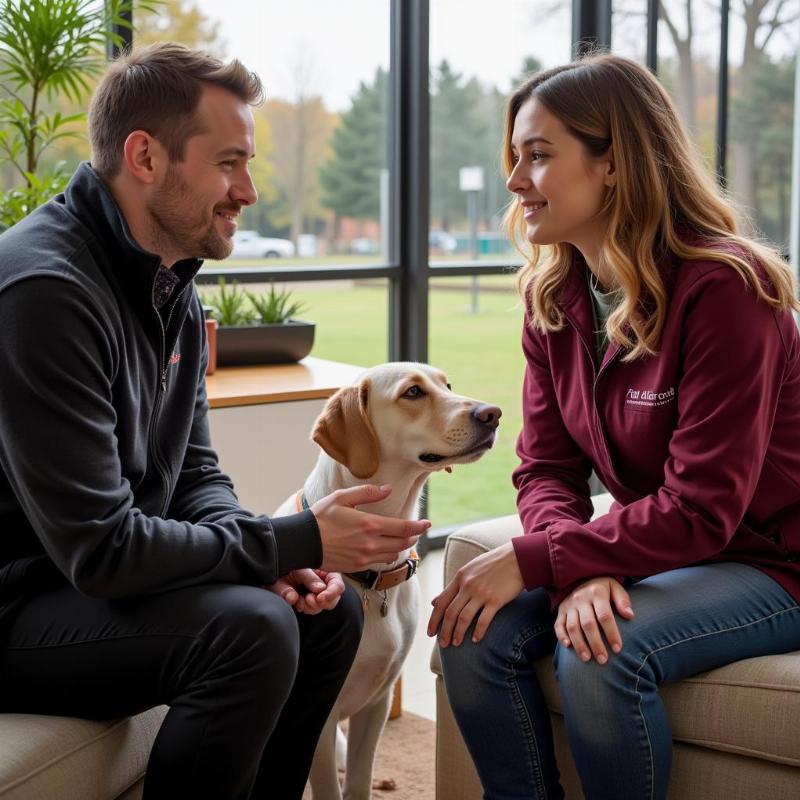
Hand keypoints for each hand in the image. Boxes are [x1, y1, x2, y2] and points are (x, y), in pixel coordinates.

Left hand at [265, 569, 344, 614]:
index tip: (320, 598)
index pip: (338, 586)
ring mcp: (316, 594)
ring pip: (321, 607)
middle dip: (320, 603)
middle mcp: (324, 584)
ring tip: (299, 598)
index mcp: (326, 573)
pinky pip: (310, 610)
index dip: (331, 593)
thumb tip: (320, 589)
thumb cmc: (288, 565)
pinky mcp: (307, 601)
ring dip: (310, 606)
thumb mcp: (299, 568)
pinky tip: (296, 601)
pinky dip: (303, 608)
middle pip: (332, 600)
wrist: (272, 572)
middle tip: (308, 599)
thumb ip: (309, 578)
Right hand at [311, 484, 429, 572]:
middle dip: (413, 536)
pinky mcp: (358, 567)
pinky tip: (383, 546)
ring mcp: (364, 557)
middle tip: (417, 529)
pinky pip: (380, 562)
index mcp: (369, 525)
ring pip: (393, 554)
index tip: (427, 523)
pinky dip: (386, 554)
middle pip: (403, 543)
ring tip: (401, 537)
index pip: (404, 528)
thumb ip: (367, 493)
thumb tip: (388, 489)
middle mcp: (370, 544)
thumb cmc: (321, 517)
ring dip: (401, 546)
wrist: (302, 543)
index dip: (419, 526)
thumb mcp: (342, 498)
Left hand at [427, 542, 523, 646]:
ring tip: (456, 644)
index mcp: (460, 578)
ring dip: (458, 634)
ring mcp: (481, 593)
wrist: (517, 558)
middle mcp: (468, 585)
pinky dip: (478, 632)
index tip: (430, 633)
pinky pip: (483, 620)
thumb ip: (453, 586)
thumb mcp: (469, 570)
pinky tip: (476, 640)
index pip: (441, 602)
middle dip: (444, 631)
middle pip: (450, 613)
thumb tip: (434, 601)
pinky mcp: (496, 600)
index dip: (434, 620)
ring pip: (464, 618)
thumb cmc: (493, 564)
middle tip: (443, 644)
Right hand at [555, 576, 634, 663]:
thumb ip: (623, 600)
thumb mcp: (615, 587)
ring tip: (587, 659)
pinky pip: (558, 624)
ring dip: (579, 644)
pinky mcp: (560, 610)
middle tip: (603, 660)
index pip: (604, 616)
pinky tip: (568, 647)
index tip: (617, 649)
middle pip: (588, 624)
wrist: (580, 576)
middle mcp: (581, 598)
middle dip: (595, 644)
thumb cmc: (603, 588)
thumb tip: (630, 616)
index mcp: (597, 592)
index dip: (611, 633)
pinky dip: (561, 636)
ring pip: (572, 627)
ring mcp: (569, 605)